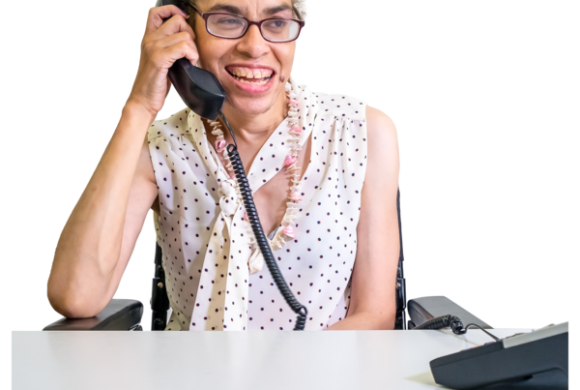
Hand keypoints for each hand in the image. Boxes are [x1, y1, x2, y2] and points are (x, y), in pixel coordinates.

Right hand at [125, 4, 197, 119]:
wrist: (142, 101)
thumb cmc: (154, 84)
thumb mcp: (161, 61)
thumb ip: (169, 47)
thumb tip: (188, 40)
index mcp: (148, 38)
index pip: (156, 11)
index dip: (173, 11)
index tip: (184, 22)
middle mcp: (149, 39)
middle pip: (177, 20)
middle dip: (189, 33)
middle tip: (189, 50)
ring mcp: (153, 48)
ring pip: (184, 34)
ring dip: (193, 48)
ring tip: (189, 61)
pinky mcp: (159, 58)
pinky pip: (184, 47)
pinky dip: (192, 55)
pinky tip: (189, 64)